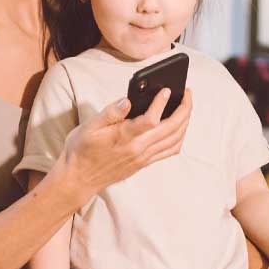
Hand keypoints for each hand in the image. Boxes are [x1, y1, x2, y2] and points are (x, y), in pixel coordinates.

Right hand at [62, 87, 191, 202]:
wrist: (80, 178)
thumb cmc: (82, 150)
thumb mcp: (88, 127)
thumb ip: (109, 113)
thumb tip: (126, 101)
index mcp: (124, 137)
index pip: (150, 120)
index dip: (162, 104)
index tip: (167, 90)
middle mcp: (138, 149)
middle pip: (171, 129)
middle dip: (184, 109)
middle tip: (188, 93)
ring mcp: (143, 158)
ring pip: (175, 140)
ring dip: (185, 122)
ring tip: (187, 106)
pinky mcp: (144, 163)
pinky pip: (170, 151)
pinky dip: (180, 137)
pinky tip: (180, 127)